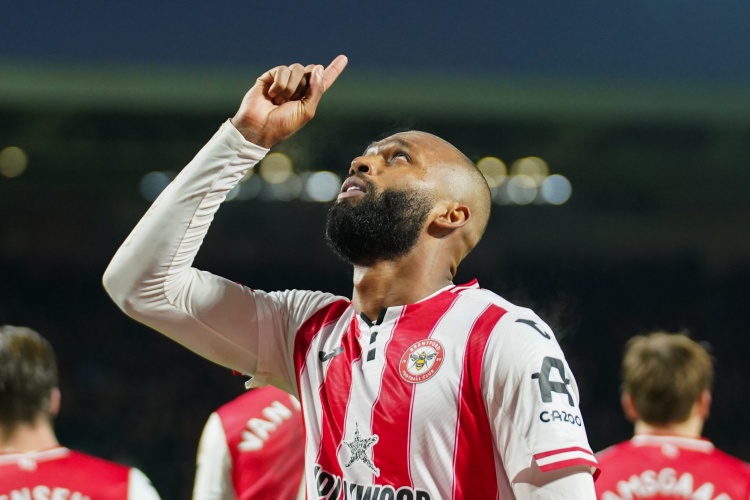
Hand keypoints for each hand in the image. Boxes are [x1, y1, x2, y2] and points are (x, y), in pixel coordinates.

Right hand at [231, 55, 347, 147]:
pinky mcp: (270, 76)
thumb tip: (318, 67)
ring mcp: (284, 80)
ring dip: (290, 88)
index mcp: (309, 96)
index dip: (334, 69)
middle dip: (303, 85)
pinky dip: (279, 85)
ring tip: (279, 101)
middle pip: (310, 71)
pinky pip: (282, 70)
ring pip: (296, 69)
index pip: (324, 80)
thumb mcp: (306, 111)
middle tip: (291, 101)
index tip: (344, 58)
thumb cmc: (283, 124)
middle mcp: (298, 86)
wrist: (259, 127)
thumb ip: (316, 90)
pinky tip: (271, 95)